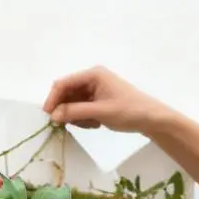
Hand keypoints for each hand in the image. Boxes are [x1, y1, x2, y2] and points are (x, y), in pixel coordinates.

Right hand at [44, 66, 167, 133]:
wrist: (150, 119)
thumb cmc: (128, 111)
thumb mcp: (100, 112)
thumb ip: (76, 112)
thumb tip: (54, 115)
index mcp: (93, 74)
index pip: (65, 83)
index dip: (53, 98)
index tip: (48, 115)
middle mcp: (92, 79)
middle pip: (67, 93)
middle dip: (66, 109)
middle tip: (70, 125)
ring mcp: (95, 90)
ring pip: (74, 104)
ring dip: (77, 117)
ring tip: (92, 124)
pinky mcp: (98, 101)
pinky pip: (82, 110)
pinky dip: (84, 119)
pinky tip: (96, 124)